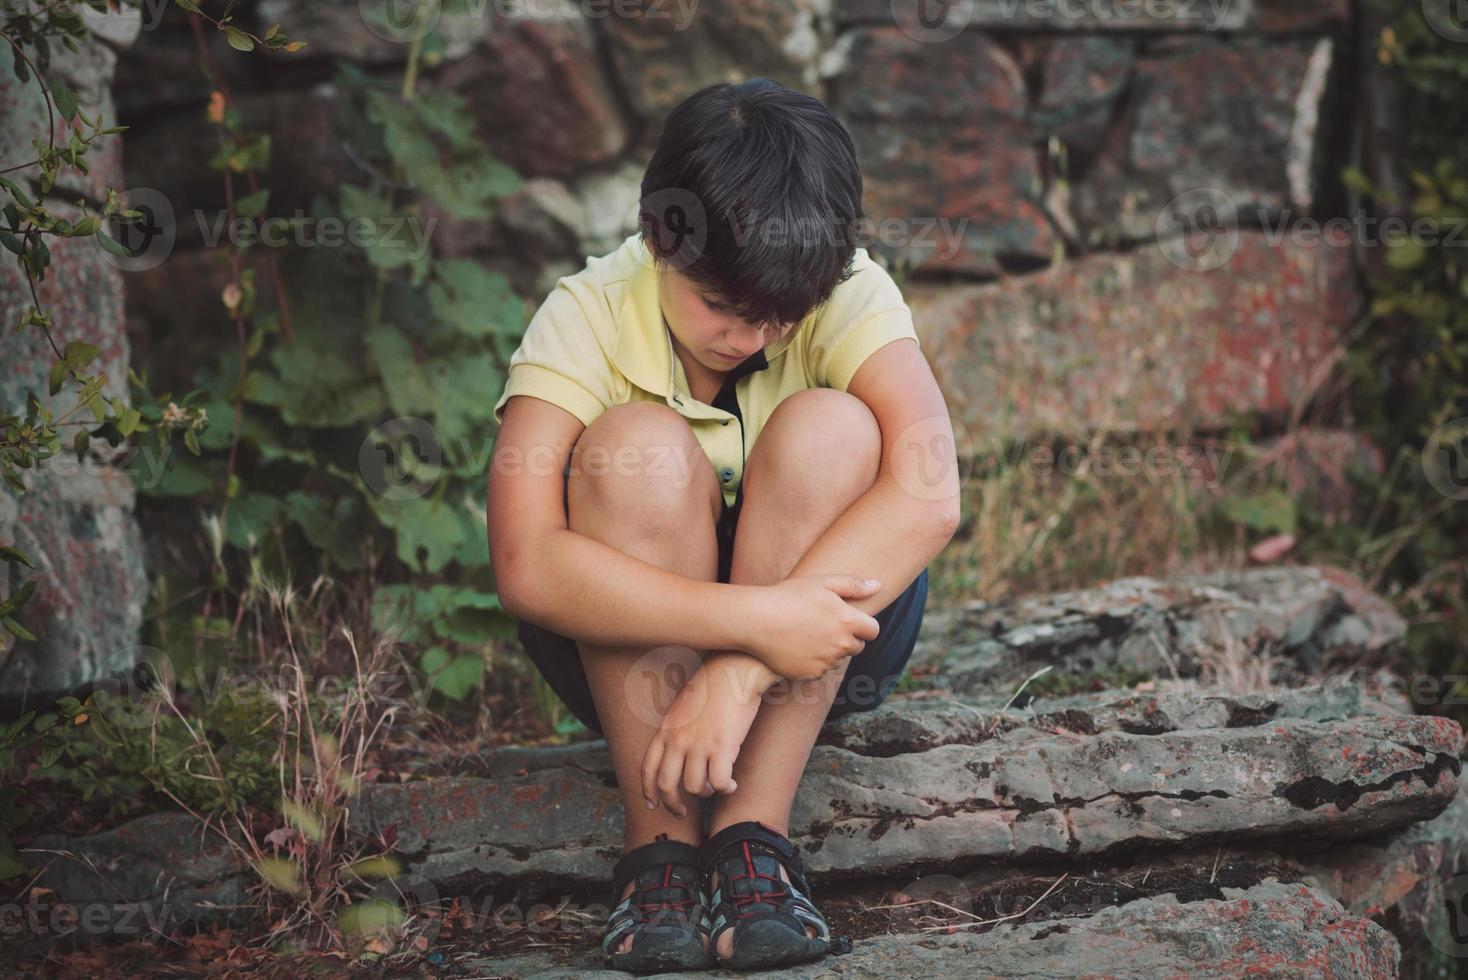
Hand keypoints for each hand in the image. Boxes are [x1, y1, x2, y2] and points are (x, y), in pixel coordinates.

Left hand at [640, 654, 776, 816]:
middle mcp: (678, 740)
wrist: (734, 669)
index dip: (648, 791)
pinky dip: (726, 788)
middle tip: (682, 813)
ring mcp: (699, 745)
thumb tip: (680, 751)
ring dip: (706, 792)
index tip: (653, 804)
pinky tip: (732, 784)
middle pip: (667, 786)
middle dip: (673, 805)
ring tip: (716, 786)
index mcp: (666, 729)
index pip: (648, 768)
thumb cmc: (714, 684)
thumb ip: (677, 729)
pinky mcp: (722, 748)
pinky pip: (719, 783)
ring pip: (694, 788)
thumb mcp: (683, 706)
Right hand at [735, 575, 883, 681]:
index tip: (850, 620)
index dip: (863, 625)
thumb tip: (878, 586)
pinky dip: (813, 662)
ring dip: (830, 650)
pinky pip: (820, 670)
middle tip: (825, 625)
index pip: (873, 631)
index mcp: (847, 621)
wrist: (755, 621)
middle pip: (857, 647)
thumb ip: (853, 585)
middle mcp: (840, 645)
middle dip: (847, 638)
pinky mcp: (810, 674)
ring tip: (806, 634)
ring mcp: (825, 662)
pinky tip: (796, 646)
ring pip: (837, 659)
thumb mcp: (821, 582)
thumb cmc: (788, 596)